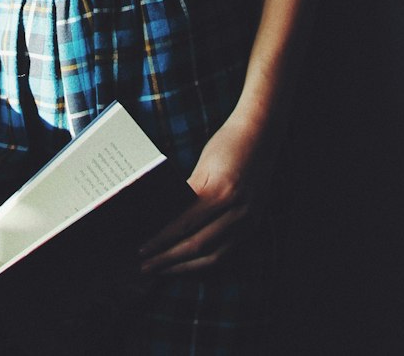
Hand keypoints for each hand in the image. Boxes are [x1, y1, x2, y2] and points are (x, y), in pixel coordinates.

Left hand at [138, 113, 275, 275]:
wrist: (262, 133)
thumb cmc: (227, 142)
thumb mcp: (202, 165)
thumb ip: (187, 193)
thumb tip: (160, 220)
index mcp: (221, 190)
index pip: (184, 224)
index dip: (161, 240)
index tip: (142, 249)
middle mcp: (237, 210)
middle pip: (198, 245)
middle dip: (168, 259)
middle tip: (145, 266)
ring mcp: (248, 220)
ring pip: (213, 256)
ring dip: (185, 267)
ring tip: (163, 270)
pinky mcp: (253, 225)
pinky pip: (227, 252)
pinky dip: (205, 261)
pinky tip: (188, 263)